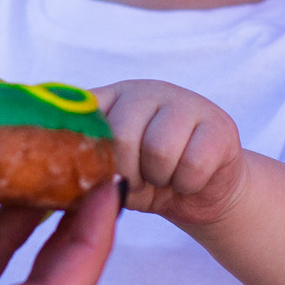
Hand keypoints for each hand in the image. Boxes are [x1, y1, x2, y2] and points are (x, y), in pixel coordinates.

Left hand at [93, 79, 250, 226]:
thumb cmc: (149, 181)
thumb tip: (65, 172)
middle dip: (128, 173)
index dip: (92, 157)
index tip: (103, 175)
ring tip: (165, 177)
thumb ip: (87, 164)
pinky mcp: (219, 124)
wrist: (203, 193)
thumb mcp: (111, 173)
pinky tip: (190, 178)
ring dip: (160, 179)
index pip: (87, 118)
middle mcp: (146, 91)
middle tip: (140, 179)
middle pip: (122, 135)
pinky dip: (188, 184)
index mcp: (112, 97)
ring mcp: (185, 101)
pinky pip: (193, 164)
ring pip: (159, 150)